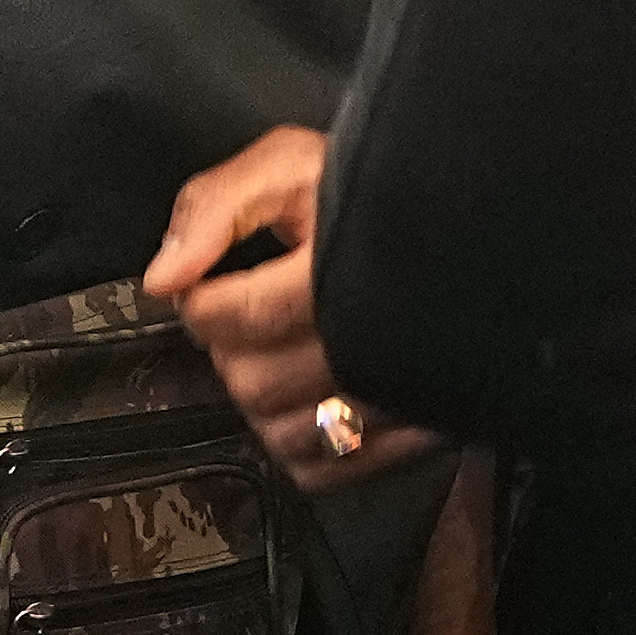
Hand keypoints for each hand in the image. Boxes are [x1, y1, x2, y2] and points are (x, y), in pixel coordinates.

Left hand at [146, 125, 442, 492]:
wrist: (471, 218)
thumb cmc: (383, 190)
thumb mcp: (294, 166)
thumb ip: (217, 206)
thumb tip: (164, 277)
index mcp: (342, 269)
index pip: (236, 318)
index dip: (204, 304)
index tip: (212, 289)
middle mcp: (378, 337)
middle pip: (257, 383)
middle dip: (234, 350)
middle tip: (253, 314)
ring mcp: (403, 390)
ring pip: (288, 435)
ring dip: (267, 400)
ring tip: (283, 354)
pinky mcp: (420, 426)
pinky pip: (331, 468)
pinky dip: (307, 445)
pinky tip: (312, 397)